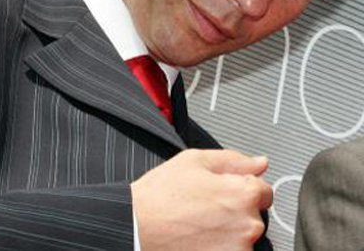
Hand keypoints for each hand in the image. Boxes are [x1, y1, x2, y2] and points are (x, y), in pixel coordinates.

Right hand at [131, 149, 272, 250]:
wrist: (136, 227)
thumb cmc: (160, 195)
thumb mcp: (194, 161)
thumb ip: (234, 160)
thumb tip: (259, 163)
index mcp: (244, 194)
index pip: (264, 190)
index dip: (240, 187)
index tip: (222, 192)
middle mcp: (249, 225)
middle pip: (254, 215)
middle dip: (234, 210)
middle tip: (203, 208)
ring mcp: (240, 250)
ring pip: (242, 237)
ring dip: (227, 232)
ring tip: (198, 225)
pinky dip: (219, 247)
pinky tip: (198, 240)